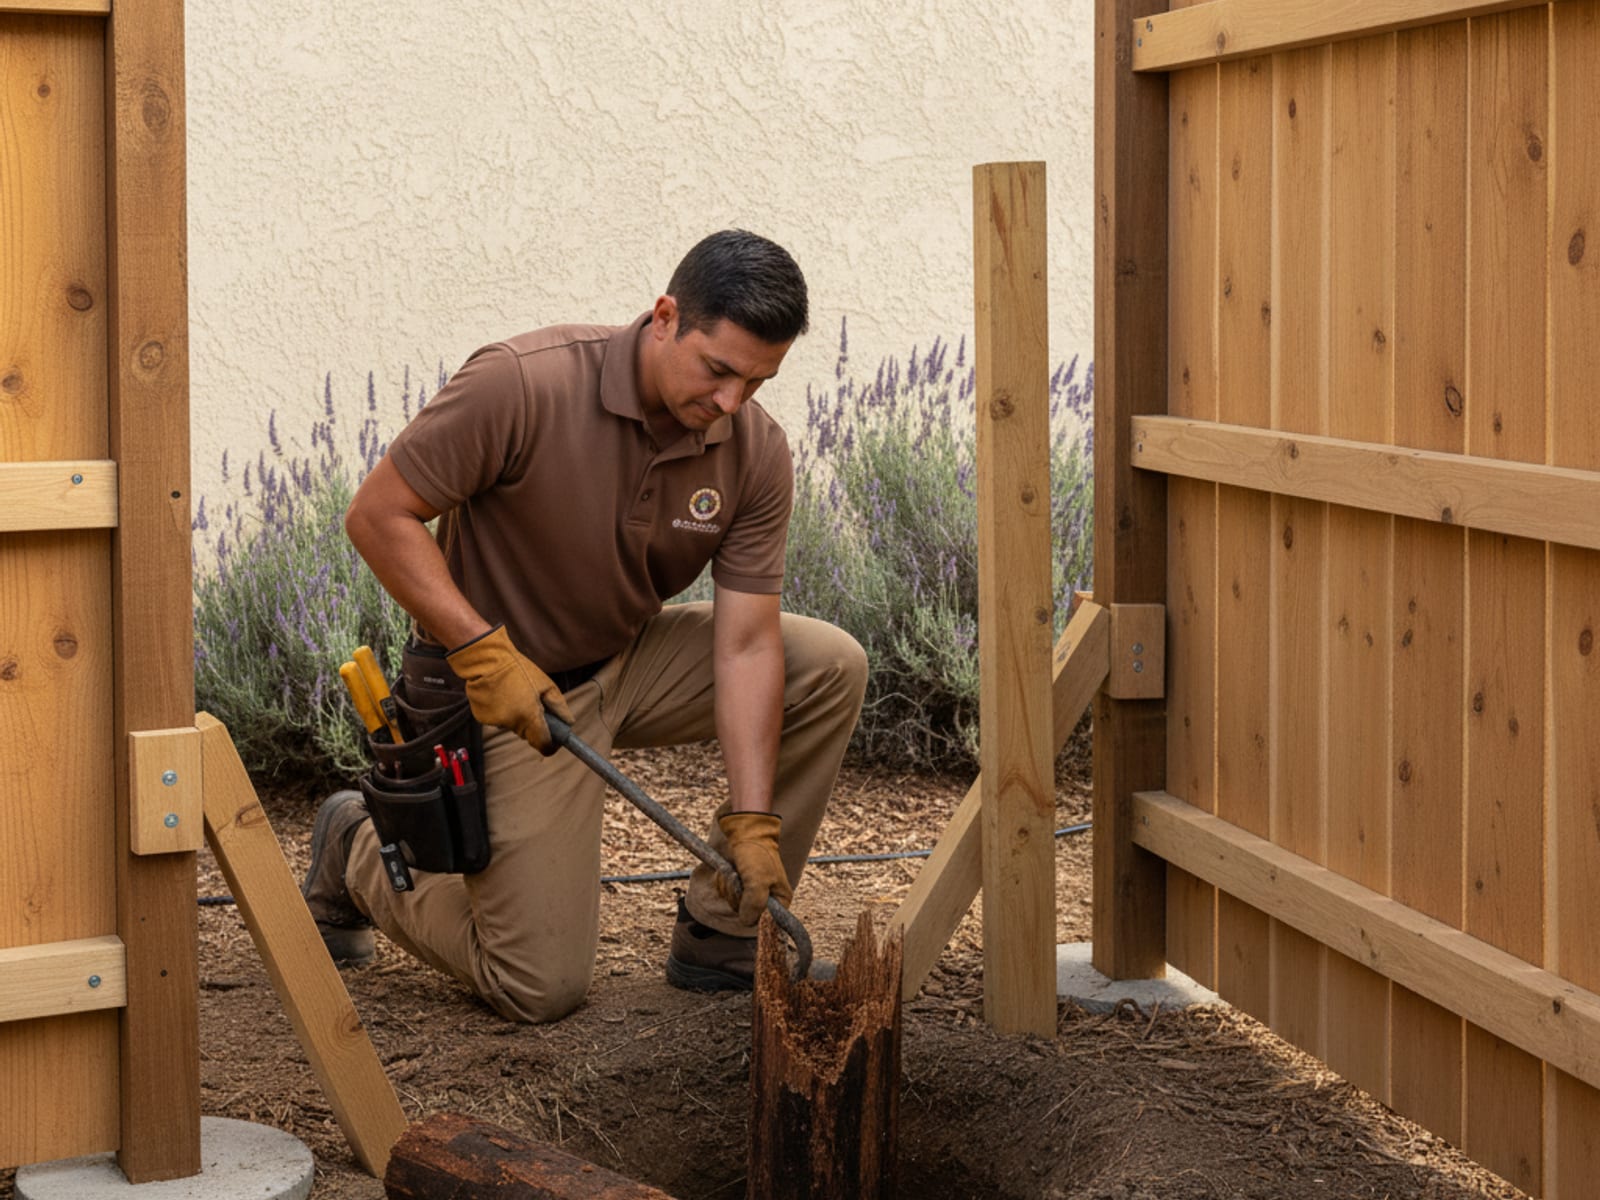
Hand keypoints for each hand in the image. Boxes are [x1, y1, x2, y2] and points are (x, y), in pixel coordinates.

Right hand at [446, 625, 573, 754]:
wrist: (485, 660)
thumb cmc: (518, 669)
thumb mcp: (546, 684)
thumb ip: (559, 707)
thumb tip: (569, 723)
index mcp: (529, 717)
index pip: (544, 745)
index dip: (551, 745)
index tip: (555, 738)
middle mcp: (512, 724)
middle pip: (528, 735)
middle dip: (534, 725)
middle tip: (533, 703)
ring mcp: (495, 722)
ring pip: (513, 727)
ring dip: (517, 717)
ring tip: (514, 694)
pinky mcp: (482, 718)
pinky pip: (499, 720)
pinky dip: (502, 712)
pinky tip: (500, 694)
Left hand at [715, 812, 792, 924]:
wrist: (745, 833)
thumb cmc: (756, 854)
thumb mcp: (758, 880)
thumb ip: (755, 904)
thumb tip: (746, 921)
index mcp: (781, 900)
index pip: (767, 924)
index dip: (754, 915)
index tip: (747, 900)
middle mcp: (769, 899)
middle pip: (747, 915)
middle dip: (738, 898)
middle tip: (741, 881)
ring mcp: (753, 893)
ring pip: (735, 905)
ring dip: (730, 889)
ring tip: (736, 873)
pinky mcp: (740, 886)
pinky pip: (728, 895)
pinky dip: (725, 884)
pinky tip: (731, 872)